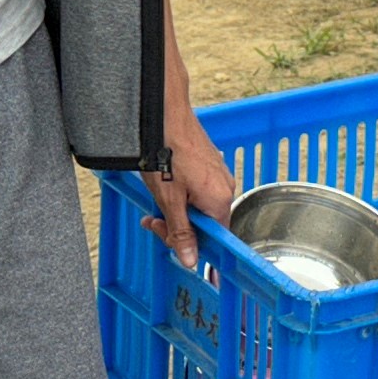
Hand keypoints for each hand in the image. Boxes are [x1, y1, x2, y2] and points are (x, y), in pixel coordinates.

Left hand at [141, 107, 235, 268]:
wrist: (165, 116)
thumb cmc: (166, 155)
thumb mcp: (169, 201)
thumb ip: (181, 232)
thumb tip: (192, 261)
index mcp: (219, 201)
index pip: (213, 237)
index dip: (187, 242)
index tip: (164, 235)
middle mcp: (225, 188)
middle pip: (205, 222)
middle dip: (176, 224)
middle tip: (151, 219)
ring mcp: (219, 174)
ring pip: (199, 205)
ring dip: (176, 208)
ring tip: (155, 198)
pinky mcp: (210, 163)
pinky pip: (199, 189)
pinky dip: (181, 193)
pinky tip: (164, 185)